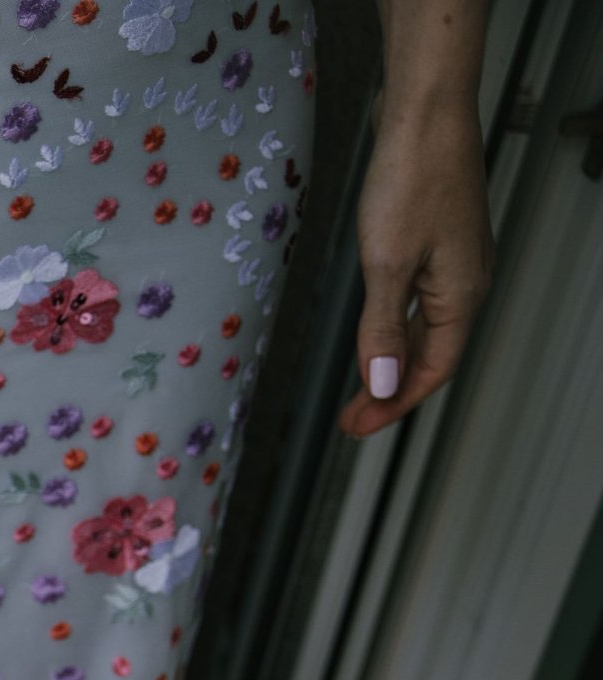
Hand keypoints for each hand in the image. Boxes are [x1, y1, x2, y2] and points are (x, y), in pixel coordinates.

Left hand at [338, 101, 491, 437]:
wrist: (426, 115)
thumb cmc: (411, 179)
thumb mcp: (386, 264)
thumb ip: (383, 328)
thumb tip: (383, 384)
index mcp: (461, 293)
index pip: (432, 370)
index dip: (394, 404)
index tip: (355, 427)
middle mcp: (466, 281)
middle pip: (431, 355)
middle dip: (390, 391)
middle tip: (350, 420)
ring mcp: (455, 261)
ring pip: (428, 330)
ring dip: (394, 363)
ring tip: (360, 391)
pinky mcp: (438, 242)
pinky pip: (422, 303)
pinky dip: (399, 329)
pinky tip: (377, 336)